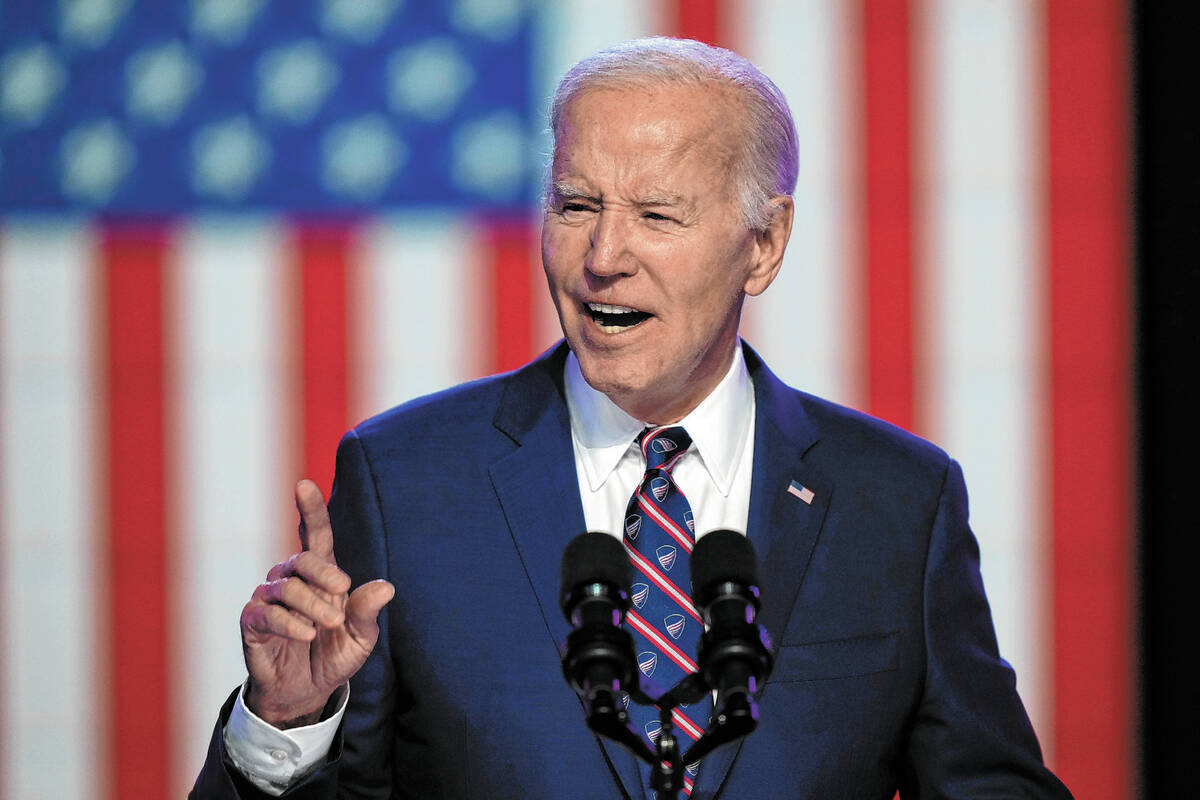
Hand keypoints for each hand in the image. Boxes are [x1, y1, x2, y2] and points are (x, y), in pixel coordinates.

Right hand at [240, 479, 394, 727]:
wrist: (306, 693)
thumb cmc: (334, 656)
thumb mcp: (360, 638)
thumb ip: (368, 612)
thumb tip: (387, 587)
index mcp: (321, 575)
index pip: (315, 535)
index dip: (310, 509)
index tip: (304, 484)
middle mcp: (292, 580)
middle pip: (302, 558)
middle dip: (324, 573)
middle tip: (342, 593)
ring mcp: (268, 598)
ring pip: (286, 586)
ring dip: (311, 606)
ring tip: (326, 628)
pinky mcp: (252, 621)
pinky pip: (267, 613)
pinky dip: (290, 623)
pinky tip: (306, 635)